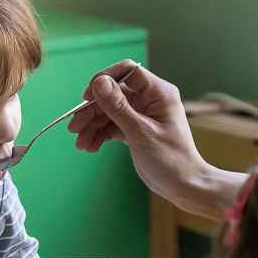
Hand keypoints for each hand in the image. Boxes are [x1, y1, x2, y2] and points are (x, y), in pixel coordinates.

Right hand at [67, 61, 244, 218]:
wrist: (183, 186)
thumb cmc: (171, 159)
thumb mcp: (140, 132)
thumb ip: (118, 107)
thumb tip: (99, 82)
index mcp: (158, 92)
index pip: (127, 72)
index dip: (105, 80)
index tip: (87, 97)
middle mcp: (149, 99)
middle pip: (113, 94)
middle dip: (92, 111)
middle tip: (75, 127)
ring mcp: (141, 114)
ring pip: (109, 111)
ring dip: (92, 126)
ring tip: (81, 143)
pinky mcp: (135, 129)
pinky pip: (112, 125)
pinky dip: (99, 135)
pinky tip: (90, 146)